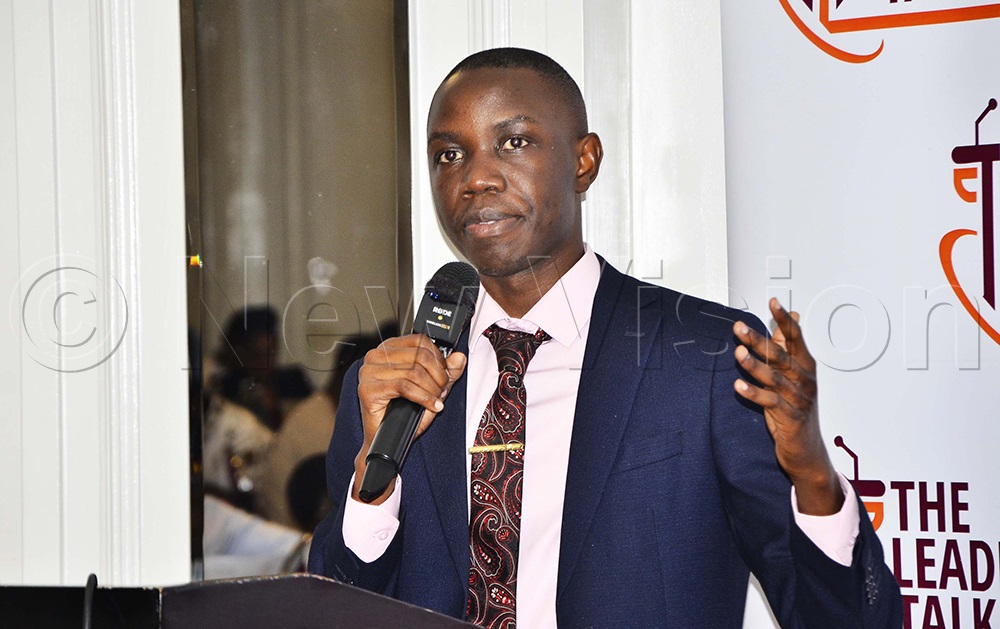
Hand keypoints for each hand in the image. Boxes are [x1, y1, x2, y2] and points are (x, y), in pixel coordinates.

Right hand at [352, 334, 466, 503]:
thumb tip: (459, 357)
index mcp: (389, 348)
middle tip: (442, 391)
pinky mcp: (368, 389)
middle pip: (419, 355)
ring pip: (414, 371)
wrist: (387, 440)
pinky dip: (423, 398)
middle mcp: (376, 356)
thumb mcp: (431, 388)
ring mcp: (369, 371)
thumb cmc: (403, 413)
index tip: (445, 374)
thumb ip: (447, 372)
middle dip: (438, 376)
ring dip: (431, 389)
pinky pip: (405, 387)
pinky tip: (431, 405)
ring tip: (436, 400)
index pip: (420, 340)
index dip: (439, 358)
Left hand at [732, 299, 842, 515]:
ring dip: (754, 365)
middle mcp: (804, 381)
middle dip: (759, 340)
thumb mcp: (793, 377)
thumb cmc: (797, 409)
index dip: (784, 320)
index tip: (773, 302)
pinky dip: (753, 393)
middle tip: (738, 327)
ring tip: (737, 353)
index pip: (795, 338)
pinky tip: (738, 385)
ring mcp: (798, 399)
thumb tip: (793, 318)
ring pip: (774, 377)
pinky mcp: (789, 417)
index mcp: (805, 367)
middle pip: (780, 355)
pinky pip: (770, 402)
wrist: (807, 451)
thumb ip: (788, 348)